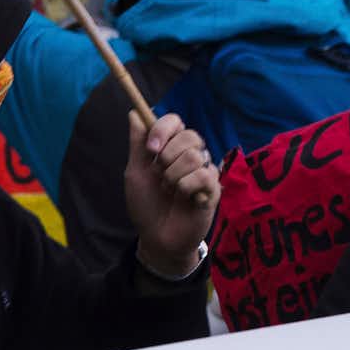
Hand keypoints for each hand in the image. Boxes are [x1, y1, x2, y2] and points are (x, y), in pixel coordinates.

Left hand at [126, 110, 220, 280]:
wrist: (156, 237)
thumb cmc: (146, 205)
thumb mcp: (135, 173)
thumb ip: (137, 144)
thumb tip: (134, 113)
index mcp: (171, 148)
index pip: (175, 121)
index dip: (163, 129)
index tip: (151, 149)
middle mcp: (191, 155)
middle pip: (189, 134)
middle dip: (167, 157)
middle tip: (160, 177)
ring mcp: (204, 170)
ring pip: (195, 156)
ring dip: (173, 177)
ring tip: (170, 192)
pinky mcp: (214, 187)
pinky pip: (203, 175)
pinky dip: (186, 188)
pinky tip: (184, 199)